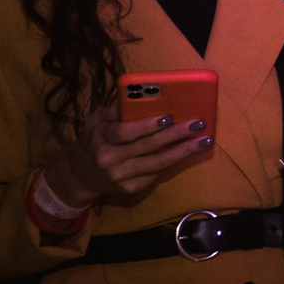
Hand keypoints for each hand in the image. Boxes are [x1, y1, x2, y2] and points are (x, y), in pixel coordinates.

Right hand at [45, 104, 211, 208]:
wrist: (80, 174)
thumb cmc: (95, 139)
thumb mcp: (98, 120)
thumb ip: (117, 108)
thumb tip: (144, 94)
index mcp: (101, 137)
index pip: (125, 132)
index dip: (147, 125)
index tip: (169, 117)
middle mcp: (109, 159)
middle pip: (147, 147)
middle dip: (175, 135)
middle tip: (198, 124)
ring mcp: (120, 176)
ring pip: (157, 164)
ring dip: (183, 152)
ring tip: (203, 141)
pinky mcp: (130, 188)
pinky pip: (156, 174)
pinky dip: (173, 163)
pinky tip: (189, 153)